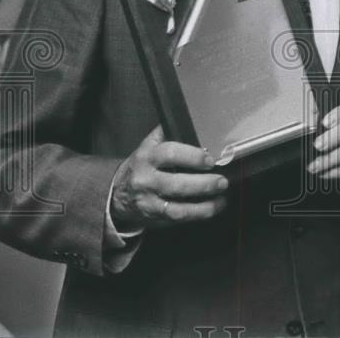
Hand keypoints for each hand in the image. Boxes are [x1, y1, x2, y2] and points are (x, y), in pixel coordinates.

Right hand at [109, 126, 228, 230]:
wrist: (118, 193)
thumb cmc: (141, 166)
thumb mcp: (148, 145)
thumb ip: (167, 134)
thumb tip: (192, 123)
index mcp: (147, 156)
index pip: (170, 153)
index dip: (193, 156)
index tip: (210, 159)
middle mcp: (146, 179)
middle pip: (176, 184)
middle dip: (203, 183)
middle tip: (221, 181)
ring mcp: (149, 201)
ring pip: (178, 206)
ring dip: (204, 204)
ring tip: (222, 196)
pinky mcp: (155, 216)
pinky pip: (179, 217)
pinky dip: (199, 213)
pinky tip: (213, 207)